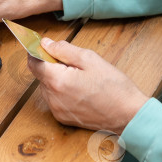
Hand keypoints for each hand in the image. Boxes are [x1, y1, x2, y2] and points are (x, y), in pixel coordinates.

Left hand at [28, 38, 147, 133]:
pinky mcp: (63, 118)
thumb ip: (64, 50)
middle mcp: (53, 98)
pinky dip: (61, 92)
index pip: (33, 63)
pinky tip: (80, 90)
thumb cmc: (114, 86)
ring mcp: (57, 110)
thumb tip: (46, 43)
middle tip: (73, 63)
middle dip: (51, 65)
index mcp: (58, 81)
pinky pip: (54, 99)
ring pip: (47, 87)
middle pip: (41, 75)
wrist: (128, 115)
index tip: (43, 46)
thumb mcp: (90, 59)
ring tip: (80, 78)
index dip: (36, 52)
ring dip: (56, 79)